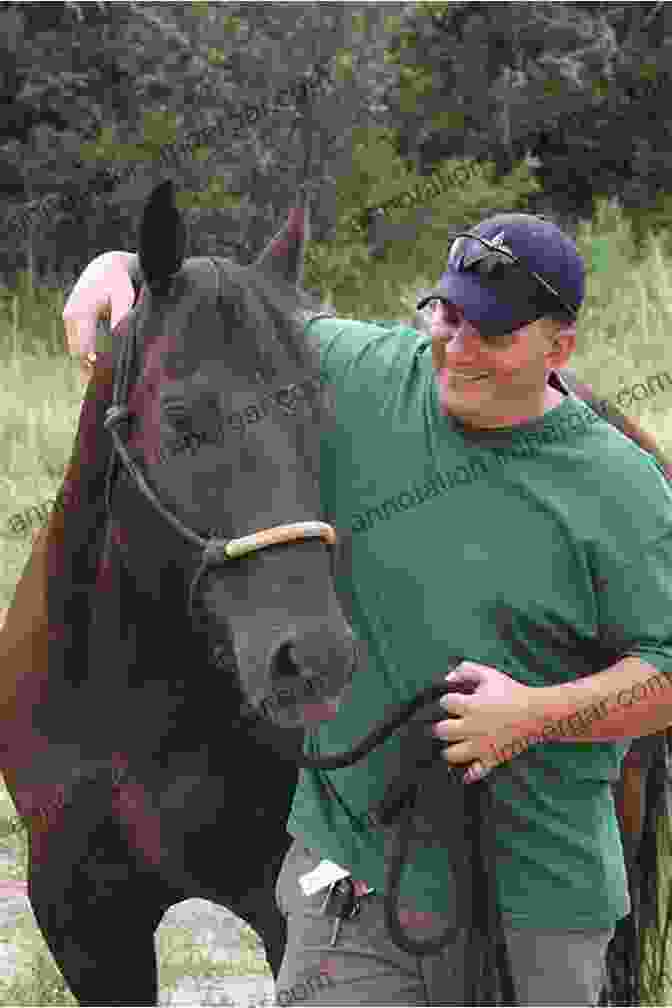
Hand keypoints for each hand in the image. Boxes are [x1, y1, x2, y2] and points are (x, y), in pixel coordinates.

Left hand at [432, 660, 542, 782]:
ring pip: (452, 754)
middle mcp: (472, 727)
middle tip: (446, 727)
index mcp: (470, 705)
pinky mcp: (492, 758)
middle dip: (441, 728)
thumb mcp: (489, 674)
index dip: (446, 701)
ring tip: (451, 746)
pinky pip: (476, 772)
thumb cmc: (512, 693)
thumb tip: (448, 679)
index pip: (444, 703)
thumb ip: (466, 670)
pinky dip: (469, 773)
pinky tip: (464, 772)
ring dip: (448, 750)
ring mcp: (481, 745)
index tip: (450, 703)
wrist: (536, 713)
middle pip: (442, 731)